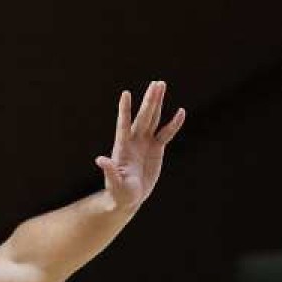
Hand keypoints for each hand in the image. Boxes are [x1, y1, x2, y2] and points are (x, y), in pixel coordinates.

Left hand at [95, 81, 186, 211]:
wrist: (130, 198)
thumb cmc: (119, 193)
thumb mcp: (115, 184)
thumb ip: (110, 171)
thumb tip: (100, 159)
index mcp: (123, 148)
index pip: (123, 125)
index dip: (125, 110)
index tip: (125, 94)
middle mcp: (134, 141)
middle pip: (143, 117)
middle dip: (150, 101)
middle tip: (157, 83)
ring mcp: (145, 142)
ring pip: (153, 119)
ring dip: (157, 103)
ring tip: (161, 85)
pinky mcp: (156, 148)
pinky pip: (166, 133)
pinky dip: (174, 124)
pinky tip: (181, 112)